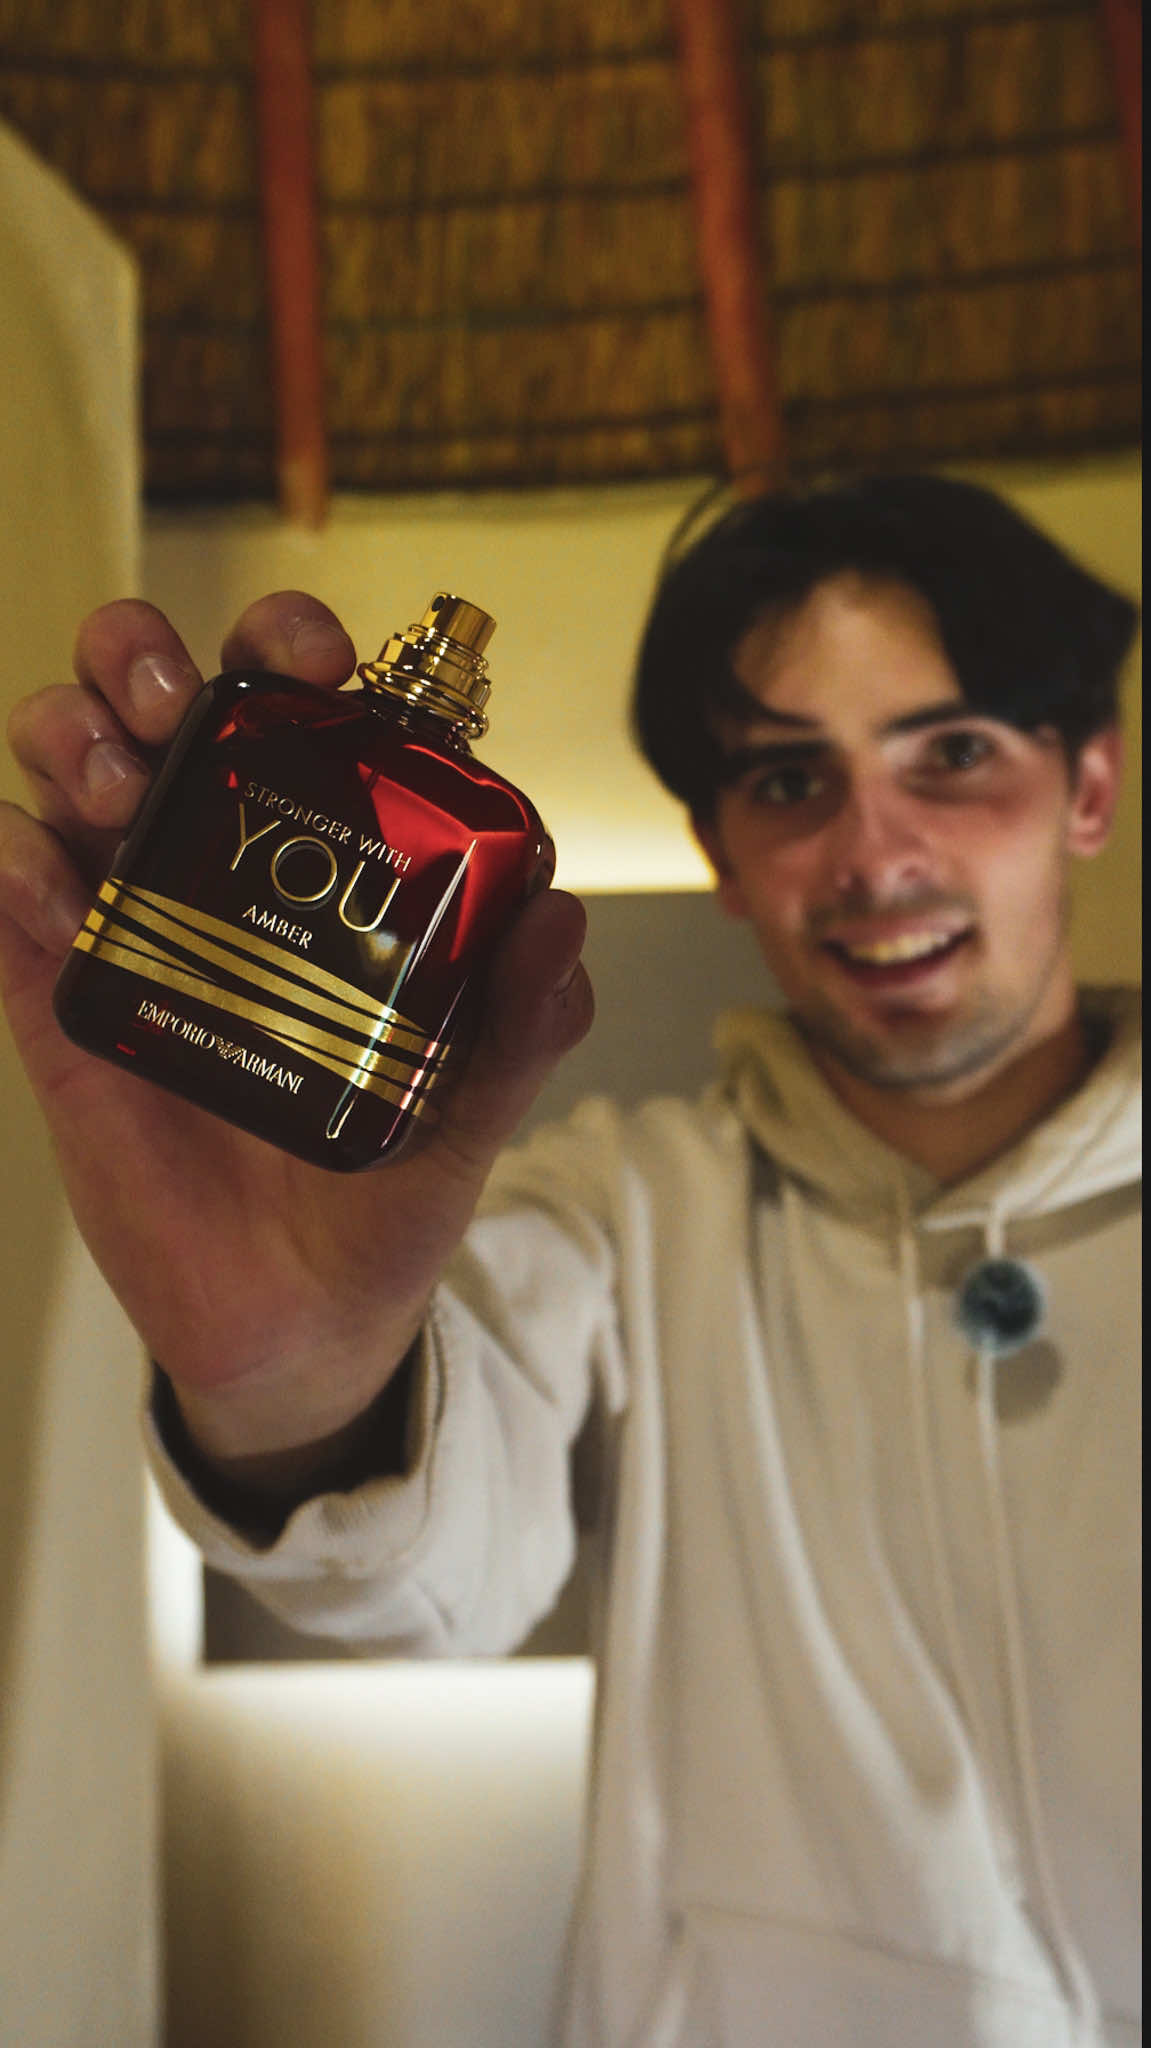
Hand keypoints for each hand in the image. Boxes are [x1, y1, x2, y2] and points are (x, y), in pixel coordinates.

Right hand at [0, 593, 592, 1475]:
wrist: (302, 1323)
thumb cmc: (386, 1195)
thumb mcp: (468, 1106)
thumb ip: (516, 1020)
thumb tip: (559, 917)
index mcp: (315, 861)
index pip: (289, 706)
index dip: (288, 645)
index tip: (314, 659)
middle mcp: (214, 867)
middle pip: (147, 700)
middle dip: (141, 652)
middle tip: (178, 700)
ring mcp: (129, 926)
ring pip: (59, 768)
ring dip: (69, 733)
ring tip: (119, 786)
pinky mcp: (62, 1004)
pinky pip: (10, 898)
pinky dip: (13, 864)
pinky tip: (54, 884)